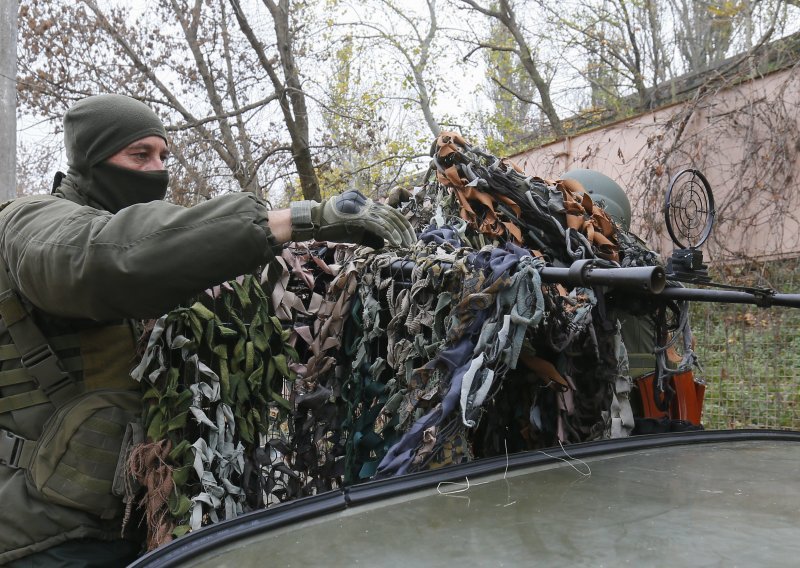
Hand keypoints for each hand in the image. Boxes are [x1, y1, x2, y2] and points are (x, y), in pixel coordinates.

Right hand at [292, 190, 415, 247]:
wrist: (317, 221)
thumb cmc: (333, 227)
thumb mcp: (355, 232)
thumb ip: (369, 235)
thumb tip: (382, 242)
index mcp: (368, 205)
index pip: (389, 212)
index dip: (401, 223)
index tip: (408, 235)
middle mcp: (368, 204)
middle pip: (392, 214)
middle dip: (404, 228)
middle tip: (412, 241)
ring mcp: (364, 209)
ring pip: (388, 219)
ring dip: (399, 233)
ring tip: (407, 244)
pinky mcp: (361, 216)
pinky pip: (379, 225)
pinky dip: (390, 234)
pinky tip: (396, 242)